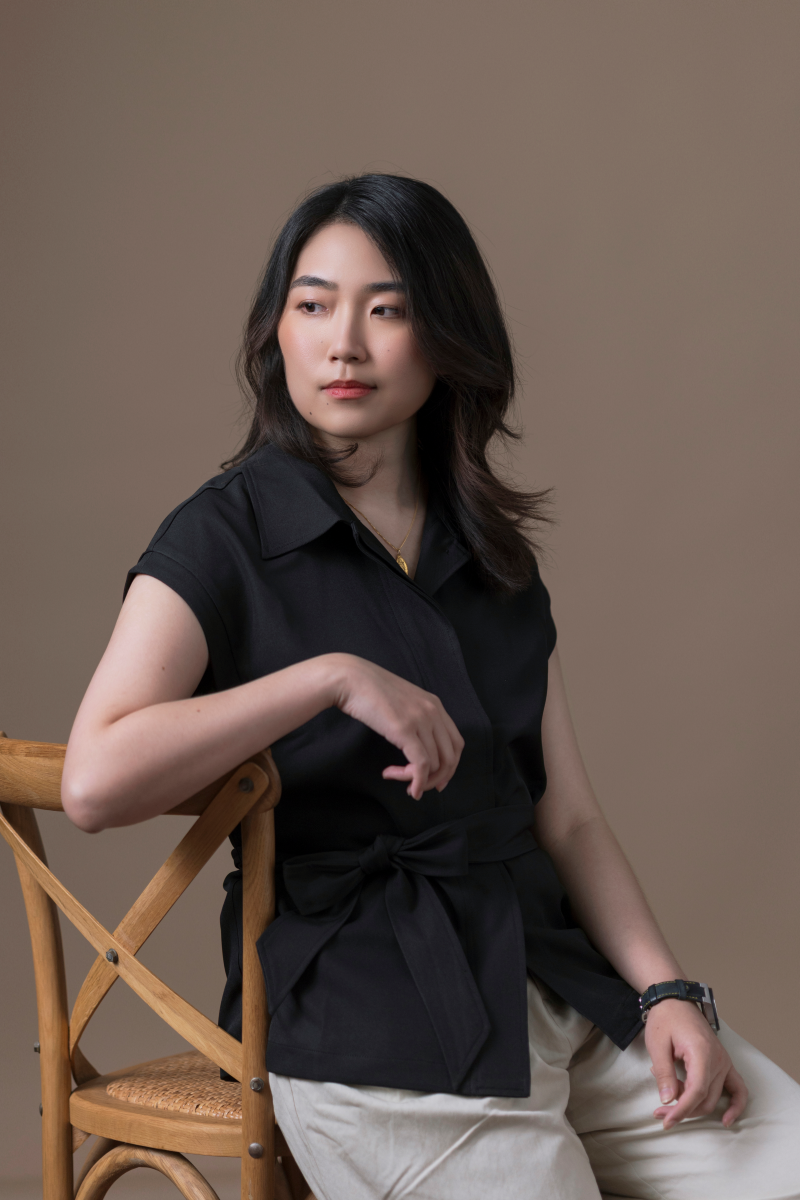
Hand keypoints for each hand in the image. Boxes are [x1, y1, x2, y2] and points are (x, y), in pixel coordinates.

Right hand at [329, 654, 464, 799]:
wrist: (349, 678)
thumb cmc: (369, 691)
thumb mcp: (402, 702)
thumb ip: (414, 719)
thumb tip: (416, 746)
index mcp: (434, 704)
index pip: (456, 743)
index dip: (451, 767)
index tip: (438, 780)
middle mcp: (433, 711)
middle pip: (450, 757)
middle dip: (437, 779)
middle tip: (418, 788)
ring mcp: (420, 720)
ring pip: (434, 764)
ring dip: (417, 779)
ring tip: (394, 775)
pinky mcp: (404, 729)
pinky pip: (421, 765)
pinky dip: (417, 782)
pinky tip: (407, 788)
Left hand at [644, 998, 747, 1129]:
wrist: (675, 1001)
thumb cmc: (665, 1020)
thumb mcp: (657, 1045)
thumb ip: (664, 1074)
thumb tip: (668, 1101)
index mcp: (702, 1053)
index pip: (696, 1092)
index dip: (681, 1110)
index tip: (666, 1121)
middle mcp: (718, 1060)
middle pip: (705, 1098)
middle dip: (682, 1110)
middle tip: (658, 1112)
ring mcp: (724, 1062)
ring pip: (714, 1098)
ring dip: (694, 1108)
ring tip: (670, 1107)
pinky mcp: (725, 1063)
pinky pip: (738, 1089)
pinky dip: (736, 1106)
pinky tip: (727, 1120)